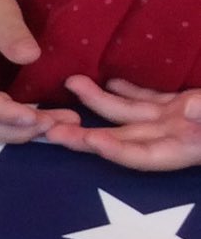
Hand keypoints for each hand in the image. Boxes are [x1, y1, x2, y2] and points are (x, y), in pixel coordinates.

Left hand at [42, 77, 200, 169]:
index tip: (92, 141)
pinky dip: (126, 91)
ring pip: (128, 113)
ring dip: (98, 101)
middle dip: (85, 135)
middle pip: (122, 139)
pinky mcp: (180, 106)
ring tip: (71, 84)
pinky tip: (105, 82)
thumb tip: (187, 109)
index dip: (116, 151)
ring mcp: (175, 122)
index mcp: (186, 149)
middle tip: (50, 129)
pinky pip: (147, 100)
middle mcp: (174, 139)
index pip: (143, 156)